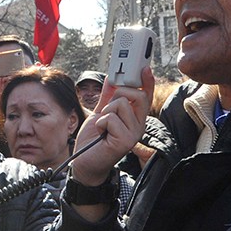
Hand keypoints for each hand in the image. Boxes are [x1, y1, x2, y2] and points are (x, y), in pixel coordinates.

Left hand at [70, 67, 153, 185]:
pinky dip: (101, 123)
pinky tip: (101, 133)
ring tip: (103, 127)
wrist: (84, 162)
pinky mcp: (126, 141)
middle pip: (137, 95)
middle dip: (119, 94)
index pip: (145, 96)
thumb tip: (112, 79)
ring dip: (105, 113)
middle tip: (107, 108)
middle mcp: (138, 125)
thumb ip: (107, 97)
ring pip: (121, 105)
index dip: (146, 81)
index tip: (144, 68)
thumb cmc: (93, 140)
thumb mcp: (100, 113)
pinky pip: (111, 118)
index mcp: (134, 118)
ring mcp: (134, 134)